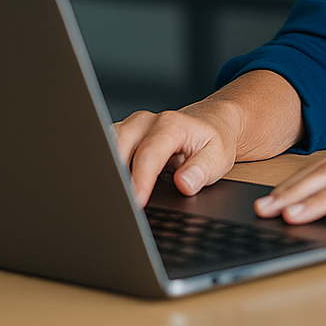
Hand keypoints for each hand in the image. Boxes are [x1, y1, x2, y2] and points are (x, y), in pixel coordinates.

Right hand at [114, 101, 243, 206]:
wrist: (212, 123)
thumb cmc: (214, 139)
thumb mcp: (219, 156)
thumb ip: (202, 170)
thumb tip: (185, 183)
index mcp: (170, 125)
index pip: (148, 155)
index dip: (140, 181)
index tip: (136, 202)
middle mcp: (146, 122)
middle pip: (118, 146)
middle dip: (115, 174)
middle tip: (118, 203)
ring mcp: (132, 127)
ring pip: (107, 145)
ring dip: (107, 169)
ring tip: (111, 196)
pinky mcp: (124, 135)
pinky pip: (107, 148)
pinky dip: (107, 166)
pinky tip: (110, 185)